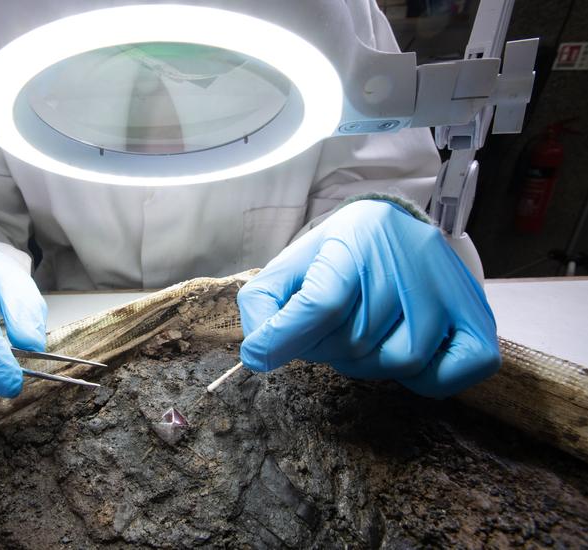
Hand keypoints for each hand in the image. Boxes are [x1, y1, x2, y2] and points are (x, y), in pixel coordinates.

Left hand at [237, 200, 499, 397]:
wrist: (396, 227)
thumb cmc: (338, 253)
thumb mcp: (294, 264)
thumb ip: (265, 302)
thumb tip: (257, 352)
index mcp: (356, 241)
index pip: (323, 301)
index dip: (287, 335)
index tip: (260, 354)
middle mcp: (408, 261)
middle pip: (355, 341)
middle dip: (328, 347)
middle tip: (329, 328)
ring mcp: (448, 290)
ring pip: (399, 360)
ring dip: (370, 362)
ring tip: (363, 336)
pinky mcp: (477, 317)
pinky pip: (452, 372)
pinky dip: (424, 378)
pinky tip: (404, 350)